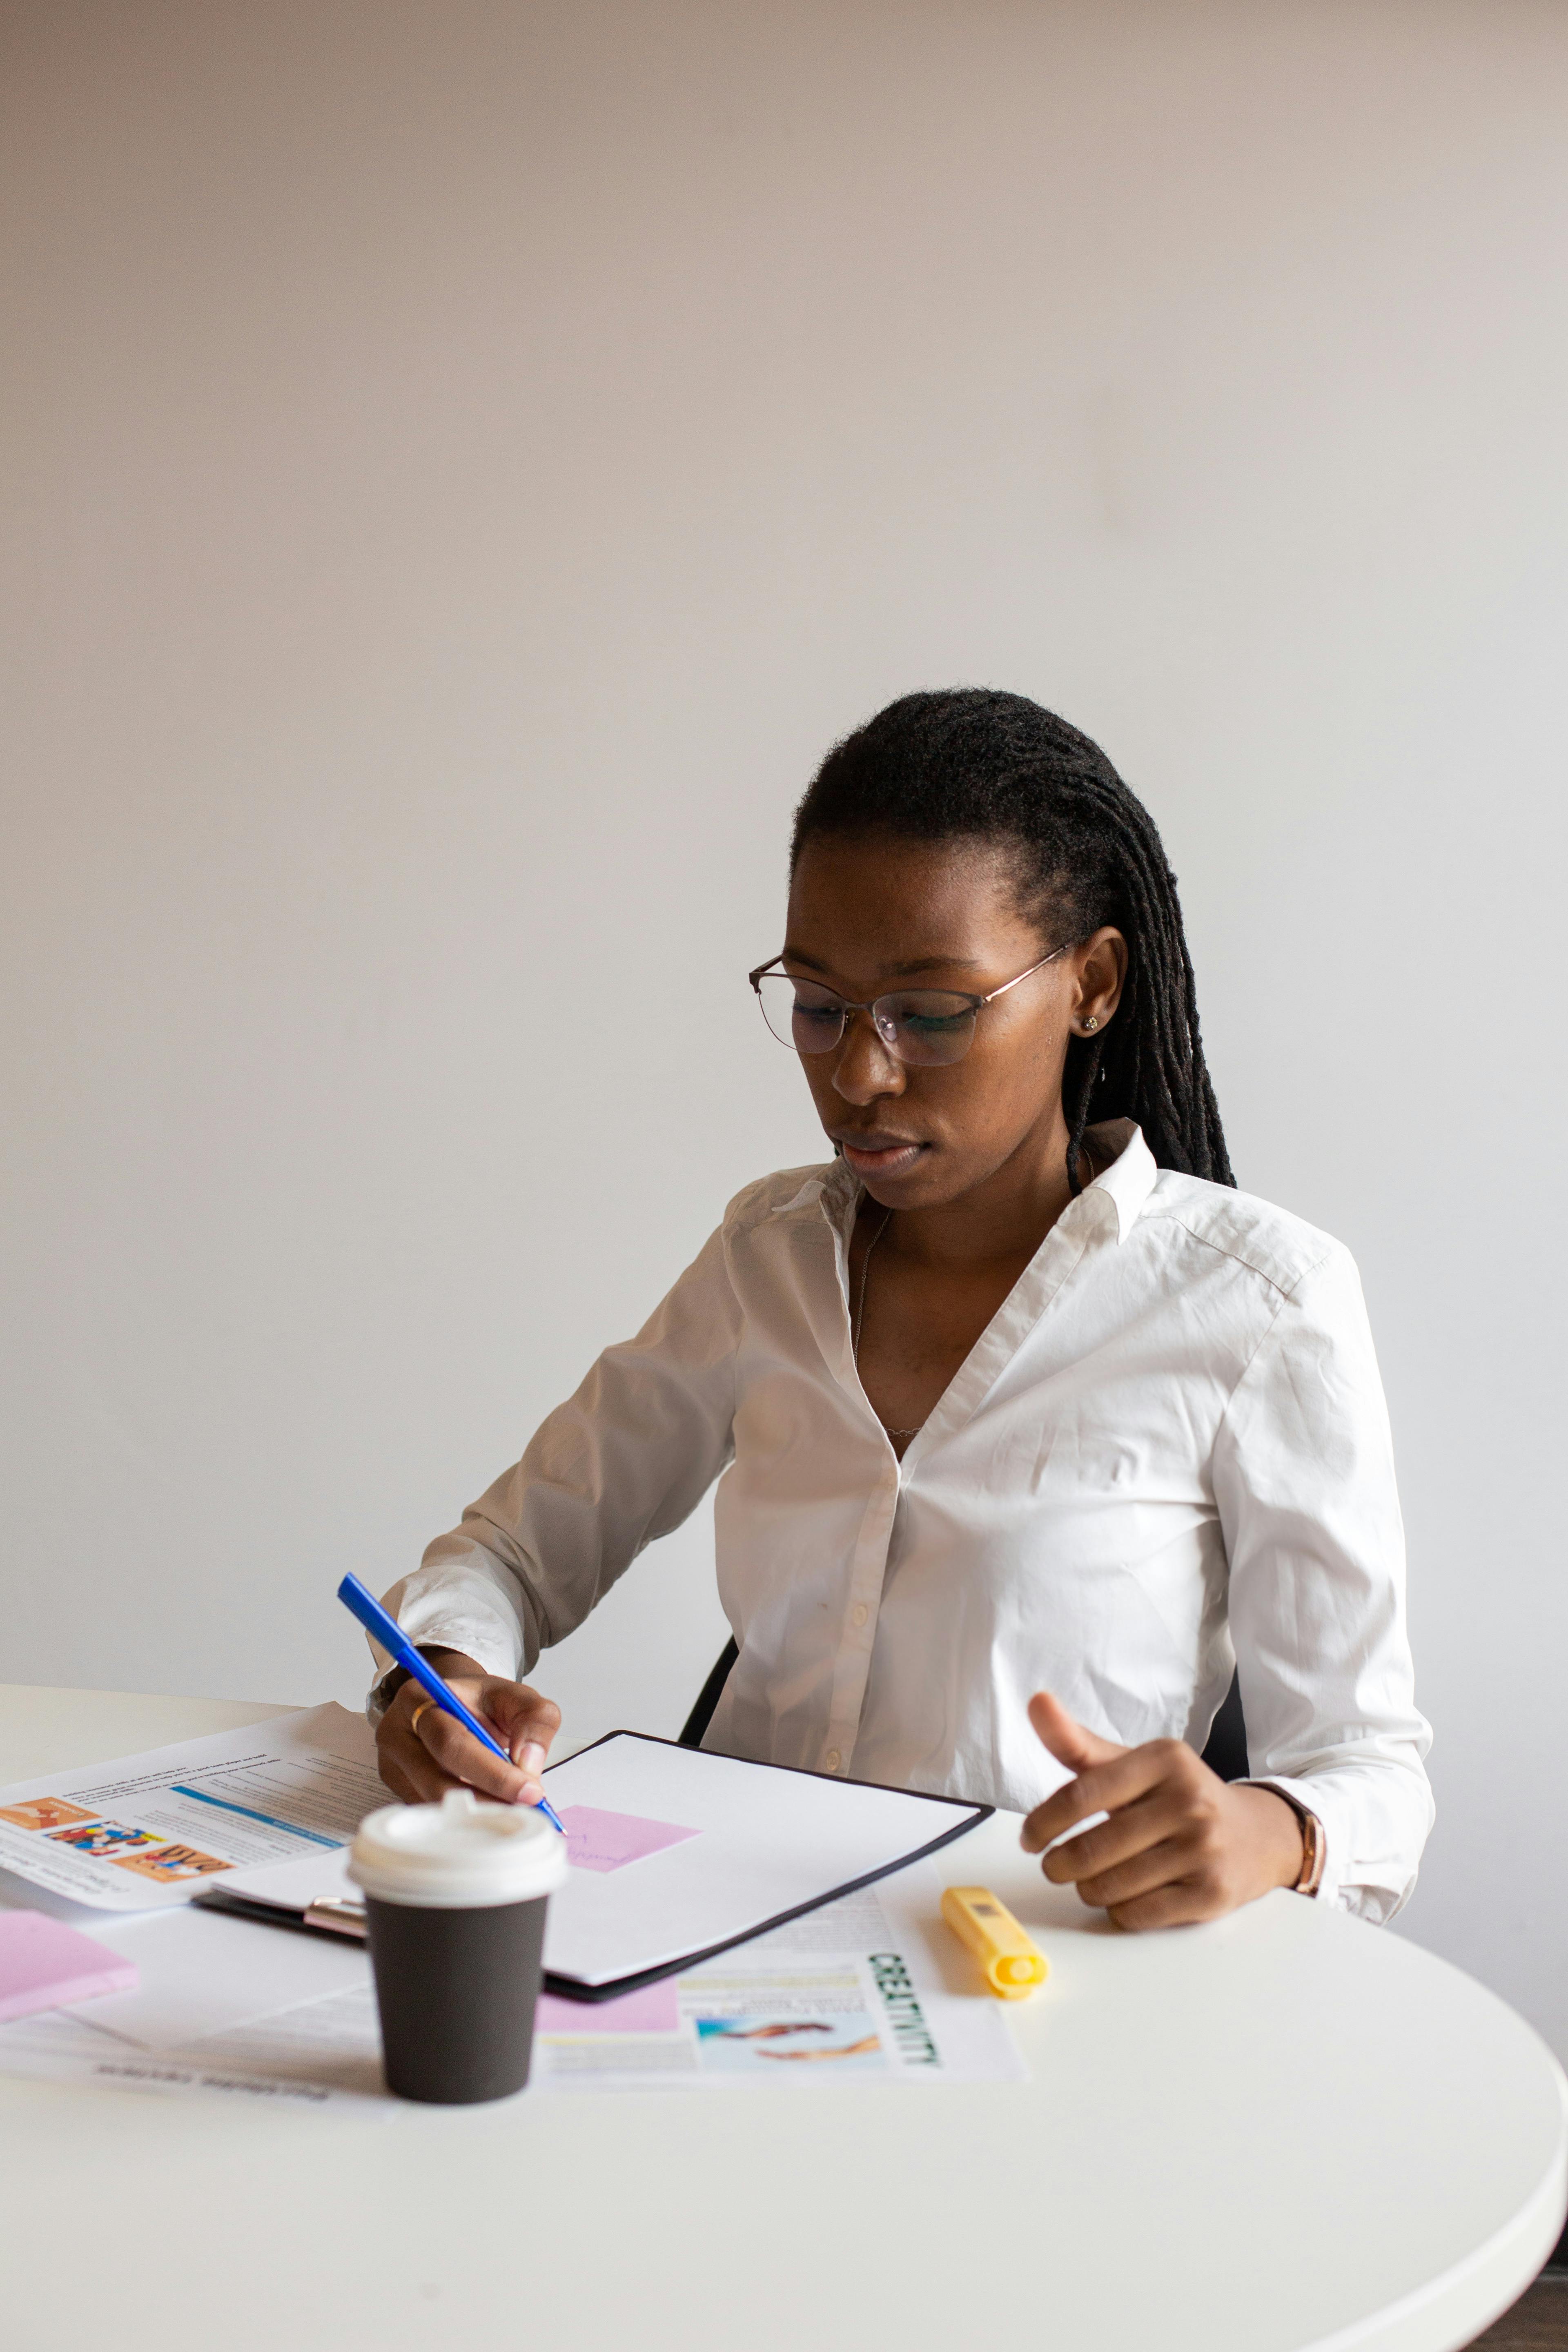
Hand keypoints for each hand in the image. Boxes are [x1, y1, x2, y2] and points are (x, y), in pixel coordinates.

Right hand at [374, 1649, 561, 1810]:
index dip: (492, 1772)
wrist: (455, 1703)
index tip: (530, 1790)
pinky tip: (491, 1812)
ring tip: (515, 1811)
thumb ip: (535, 1719)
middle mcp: (397, 1733)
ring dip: (478, 1813)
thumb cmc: (480, 1701)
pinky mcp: (398, 1790)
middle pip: (437, 1780)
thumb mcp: (515, 1695)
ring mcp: (393, 1766)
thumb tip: (528, 1764)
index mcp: (420, 1698)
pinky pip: (432, 1813)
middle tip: (526, 1809)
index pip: (452, 1742)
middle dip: (488, 1800)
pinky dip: (463, 1819)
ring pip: (434, 1803)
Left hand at [1019, 1690, 1304, 1928]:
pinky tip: (1122, 1896)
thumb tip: (1037, 1703)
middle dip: (1059, 1864)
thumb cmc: (1180, 1797)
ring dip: (1087, 1889)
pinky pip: (1137, 1914)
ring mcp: (1203, 1850)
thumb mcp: (1135, 1763)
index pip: (1080, 1795)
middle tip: (1055, 1865)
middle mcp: (1189, 1801)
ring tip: (1090, 1878)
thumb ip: (1079, 1742)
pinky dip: (1117, 1911)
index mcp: (1164, 1759)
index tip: (1028, 1839)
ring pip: (1110, 1887)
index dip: (1042, 1822)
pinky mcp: (1211, 1894)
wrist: (1257, 1835)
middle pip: (1091, 1850)